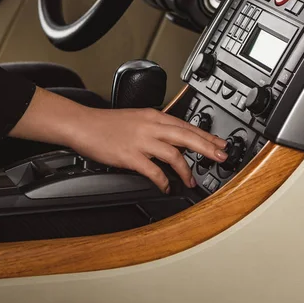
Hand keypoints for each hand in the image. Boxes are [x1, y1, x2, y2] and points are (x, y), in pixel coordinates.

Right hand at [69, 107, 228, 192]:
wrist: (82, 124)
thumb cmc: (106, 124)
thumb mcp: (136, 119)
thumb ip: (155, 127)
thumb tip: (173, 140)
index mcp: (154, 116)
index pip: (187, 125)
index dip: (206, 136)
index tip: (220, 143)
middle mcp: (151, 126)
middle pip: (187, 136)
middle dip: (208, 148)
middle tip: (221, 157)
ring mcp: (141, 141)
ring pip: (174, 154)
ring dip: (186, 170)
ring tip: (192, 180)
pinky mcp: (130, 155)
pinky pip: (153, 170)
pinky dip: (162, 180)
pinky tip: (166, 186)